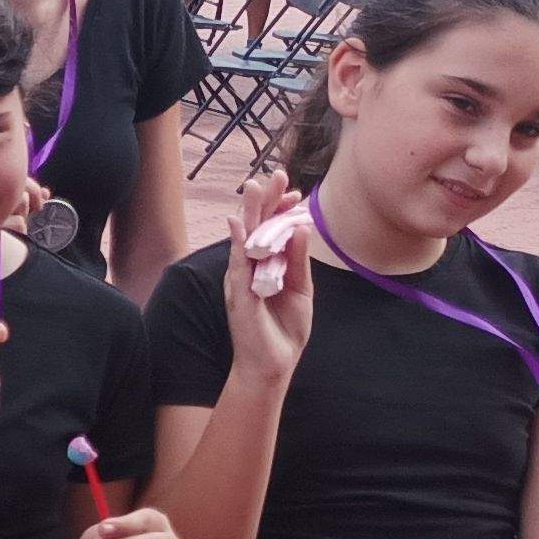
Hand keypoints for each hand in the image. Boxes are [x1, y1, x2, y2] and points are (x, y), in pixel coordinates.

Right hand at [223, 169, 315, 383]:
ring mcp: (242, 279)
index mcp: (268, 265)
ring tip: (253, 187)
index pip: (273, 230)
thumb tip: (302, 227)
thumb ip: (298, 260)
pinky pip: (238, 264)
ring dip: (249, 212)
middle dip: (266, 200)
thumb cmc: (284, 328)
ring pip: (245, 239)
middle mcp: (251, 267)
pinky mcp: (238, 294)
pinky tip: (237, 223)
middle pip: (257, 227)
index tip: (296, 192)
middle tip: (275, 174)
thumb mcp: (300, 289)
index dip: (282, 209)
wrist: (272, 365)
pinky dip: (238, 243)